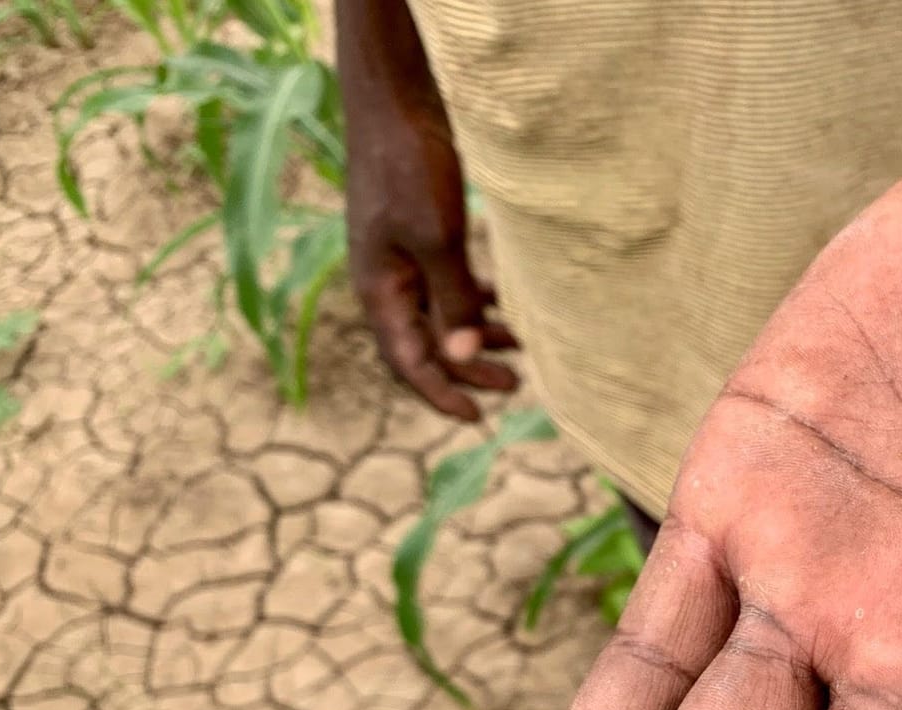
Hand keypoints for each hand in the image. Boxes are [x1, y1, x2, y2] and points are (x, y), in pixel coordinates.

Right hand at [344, 92, 517, 418]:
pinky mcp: (424, 233)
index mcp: (379, 289)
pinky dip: (479, 301)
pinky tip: (508, 305)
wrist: (399, 100)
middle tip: (515, 384)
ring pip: (443, 313)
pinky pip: (451, 283)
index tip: (476, 418)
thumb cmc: (411, 166)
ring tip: (522, 349)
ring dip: (479, 335)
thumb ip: (451, 299)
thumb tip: (462, 356)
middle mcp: (388, 279)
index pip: (407, 361)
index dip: (441, 392)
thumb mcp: (437, 239)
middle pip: (427, 343)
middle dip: (468, 367)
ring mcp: (405, 256)